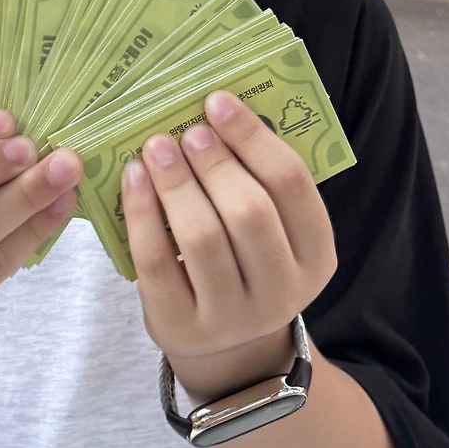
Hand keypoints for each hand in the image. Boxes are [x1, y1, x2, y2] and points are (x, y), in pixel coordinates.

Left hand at [121, 90, 336, 403]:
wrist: (227, 346)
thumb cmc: (247, 262)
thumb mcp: (273, 231)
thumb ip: (258, 180)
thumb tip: (216, 109)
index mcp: (316, 255)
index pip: (292, 184)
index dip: (253, 137)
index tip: (217, 102)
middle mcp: (282, 291)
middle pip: (249, 212)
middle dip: (214, 162)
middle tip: (188, 130)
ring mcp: (232, 316)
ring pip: (202, 238)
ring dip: (176, 183)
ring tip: (157, 147)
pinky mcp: (182, 326)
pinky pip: (156, 262)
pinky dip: (142, 213)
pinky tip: (133, 178)